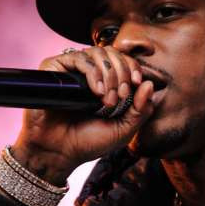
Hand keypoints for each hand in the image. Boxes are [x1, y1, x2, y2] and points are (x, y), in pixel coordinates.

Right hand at [11, 46, 154, 184]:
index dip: (133, 67)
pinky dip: (93, 73)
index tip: (137, 83)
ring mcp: (71, 70)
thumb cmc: (88, 143)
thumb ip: (141, 110)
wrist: (59, 152)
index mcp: (106, 84)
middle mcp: (89, 74)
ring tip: (107, 100)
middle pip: (113, 53)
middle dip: (122, 74)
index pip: (124, 60)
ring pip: (97, 52)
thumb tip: (150, 84)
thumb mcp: (124, 130)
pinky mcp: (54, 69)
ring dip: (109, 74)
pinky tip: (97, 92)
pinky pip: (78, 57)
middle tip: (120, 98)